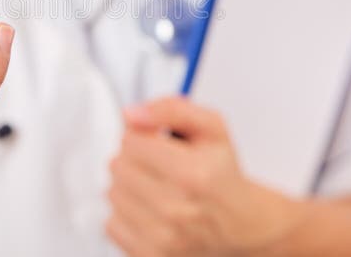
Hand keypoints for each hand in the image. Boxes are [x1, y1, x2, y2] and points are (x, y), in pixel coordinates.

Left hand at [106, 97, 304, 256]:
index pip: (131, 140)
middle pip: (118, 165)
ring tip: (156, 187)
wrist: (240, 225)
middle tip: (159, 166)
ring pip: (112, 192)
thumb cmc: (221, 174)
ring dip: (129, 186)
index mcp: (193, 174)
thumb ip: (172, 109)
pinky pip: (111, 223)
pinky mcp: (149, 256)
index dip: (143, 136)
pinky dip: (126, 215)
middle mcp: (176, 209)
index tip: (158, 144)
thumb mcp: (211, 128)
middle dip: (135, 160)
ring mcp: (162, 238)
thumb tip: (132, 114)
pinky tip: (150, 211)